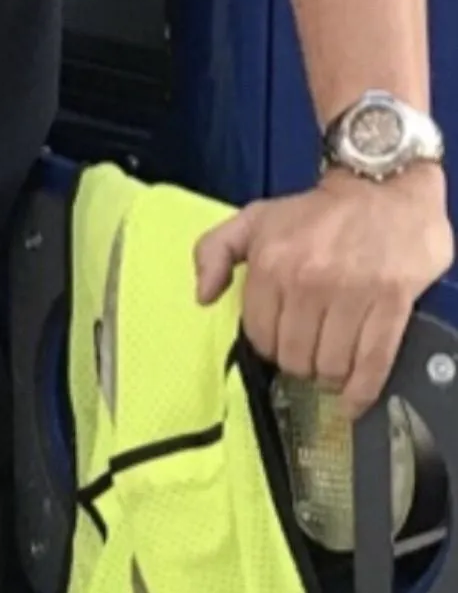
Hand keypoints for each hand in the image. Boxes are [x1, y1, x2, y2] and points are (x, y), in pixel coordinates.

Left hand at [193, 165, 453, 417]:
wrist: (384, 192)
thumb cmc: (318, 213)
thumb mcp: (255, 219)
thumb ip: (214, 251)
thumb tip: (202, 297)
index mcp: (271, 261)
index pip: (259, 334)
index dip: (268, 344)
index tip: (280, 340)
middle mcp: (308, 280)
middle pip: (294, 357)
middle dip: (298, 362)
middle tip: (308, 351)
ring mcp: (351, 294)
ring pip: (329, 367)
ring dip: (328, 376)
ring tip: (331, 363)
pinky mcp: (389, 304)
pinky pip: (370, 365)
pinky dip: (359, 392)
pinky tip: (351, 400)